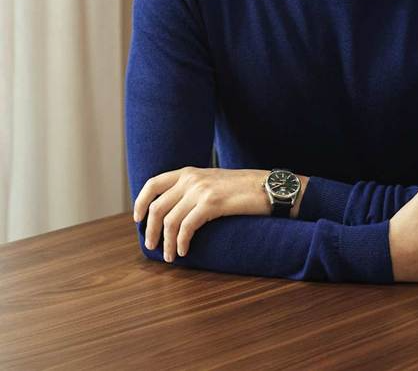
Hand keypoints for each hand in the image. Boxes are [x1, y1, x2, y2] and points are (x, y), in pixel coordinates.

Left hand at [133, 167, 269, 261]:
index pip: (153, 183)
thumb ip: (193, 190)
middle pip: (157, 206)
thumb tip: (174, 210)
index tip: (138, 219)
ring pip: (170, 220)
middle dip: (150, 230)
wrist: (268, 187)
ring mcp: (201, 190)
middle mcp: (191, 178)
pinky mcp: (212, 203)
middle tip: (153, 247)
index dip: (140, 202)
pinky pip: (186, 227)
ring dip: (166, 242)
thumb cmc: (243, 189)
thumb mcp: (213, 182)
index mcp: (189, 172)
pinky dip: (181, 242)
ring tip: (171, 256)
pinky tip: (184, 251)